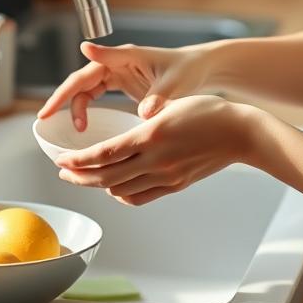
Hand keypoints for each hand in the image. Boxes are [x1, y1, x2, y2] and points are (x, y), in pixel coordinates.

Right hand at [37, 42, 211, 129]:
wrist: (200, 69)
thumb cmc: (188, 69)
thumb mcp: (175, 82)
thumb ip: (159, 97)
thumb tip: (144, 114)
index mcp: (128, 57)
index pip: (95, 64)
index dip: (72, 81)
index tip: (58, 90)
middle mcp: (118, 62)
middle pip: (82, 79)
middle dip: (63, 97)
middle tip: (46, 116)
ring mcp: (118, 73)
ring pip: (86, 88)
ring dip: (75, 106)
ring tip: (75, 129)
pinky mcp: (121, 84)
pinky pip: (94, 95)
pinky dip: (85, 109)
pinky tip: (83, 126)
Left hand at [54, 95, 257, 205]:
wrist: (240, 132)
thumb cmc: (209, 111)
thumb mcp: (170, 105)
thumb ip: (143, 122)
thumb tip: (120, 138)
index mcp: (151, 135)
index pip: (104, 153)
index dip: (78, 160)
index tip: (61, 160)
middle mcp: (156, 160)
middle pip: (106, 177)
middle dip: (80, 176)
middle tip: (63, 172)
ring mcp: (166, 176)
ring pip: (121, 190)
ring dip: (98, 186)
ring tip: (85, 178)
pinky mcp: (175, 185)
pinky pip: (140, 197)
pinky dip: (121, 195)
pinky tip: (114, 187)